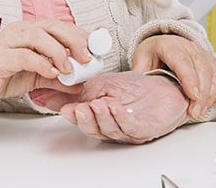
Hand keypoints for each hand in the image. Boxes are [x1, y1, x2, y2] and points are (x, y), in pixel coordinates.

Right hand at [0, 19, 92, 109]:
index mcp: (31, 30)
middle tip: (87, 58)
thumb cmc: (6, 74)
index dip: (80, 34)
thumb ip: (58, 78)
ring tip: (68, 69)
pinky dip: (42, 64)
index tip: (95, 47)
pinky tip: (52, 73)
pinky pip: (24, 56)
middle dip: (73, 40)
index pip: (60, 25)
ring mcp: (8, 41)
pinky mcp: (0, 57)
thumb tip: (81, 83)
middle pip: (52, 26)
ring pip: (38, 36)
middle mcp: (20, 30)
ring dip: (58, 52)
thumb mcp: (38, 76)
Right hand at [43, 71, 188, 143]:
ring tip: (97, 105)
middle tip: (79, 109)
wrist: (167, 87)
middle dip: (85, 120)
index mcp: (100, 117)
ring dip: (102, 118)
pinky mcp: (145, 130)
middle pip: (94, 129)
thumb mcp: (102, 84)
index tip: (64, 108)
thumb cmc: (136, 88)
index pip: (82, 120)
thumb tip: (48, 93)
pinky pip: (130, 127)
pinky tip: (116, 108)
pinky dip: (121, 118)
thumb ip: (79, 91)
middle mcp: (112, 127)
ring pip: (110, 129)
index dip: (72, 115)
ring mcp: (128, 130)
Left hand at [131, 35, 215, 118]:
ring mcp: (203, 53)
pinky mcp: (212, 61)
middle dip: (202, 94)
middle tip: (195, 112)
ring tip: (202, 111)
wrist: (164, 42)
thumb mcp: (141, 60)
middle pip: (202, 69)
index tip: (192, 96)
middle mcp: (190, 47)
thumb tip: (135, 94)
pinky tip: (214, 101)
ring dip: (211, 94)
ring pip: (214, 73)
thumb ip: (140, 75)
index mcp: (170, 45)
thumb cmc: (153, 53)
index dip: (189, 79)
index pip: (182, 62)